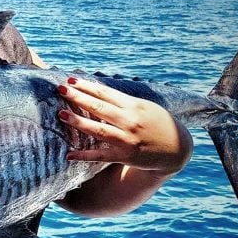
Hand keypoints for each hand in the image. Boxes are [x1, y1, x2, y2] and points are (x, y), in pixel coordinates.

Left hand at [57, 76, 192, 174]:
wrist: (177, 149)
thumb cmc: (157, 123)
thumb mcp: (144, 107)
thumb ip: (122, 101)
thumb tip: (96, 90)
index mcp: (133, 106)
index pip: (105, 93)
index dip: (86, 86)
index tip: (70, 80)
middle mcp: (130, 121)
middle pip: (100, 107)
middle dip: (78, 98)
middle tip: (60, 90)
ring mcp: (127, 139)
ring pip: (99, 130)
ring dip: (79, 122)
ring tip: (62, 115)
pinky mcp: (126, 156)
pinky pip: (101, 156)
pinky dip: (85, 156)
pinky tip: (69, 154)